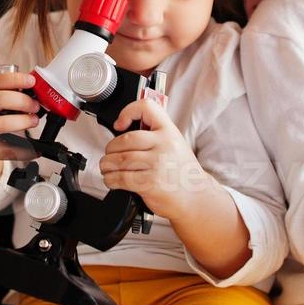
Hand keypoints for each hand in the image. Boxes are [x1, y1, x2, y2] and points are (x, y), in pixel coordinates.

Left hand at [101, 93, 209, 222]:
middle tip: (110, 155)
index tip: (120, 124)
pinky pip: (121, 178)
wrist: (196, 197)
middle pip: (125, 139)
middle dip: (110, 149)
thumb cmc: (181, 171)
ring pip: (120, 159)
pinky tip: (113, 180)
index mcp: (169, 131)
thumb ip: (154, 134)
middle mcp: (164, 145)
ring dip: (107, 165)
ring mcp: (157, 164)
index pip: (146, 108)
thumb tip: (124, 129)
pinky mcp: (150, 183)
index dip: (128, 112)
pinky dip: (111, 179)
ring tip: (108, 168)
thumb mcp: (174, 144)